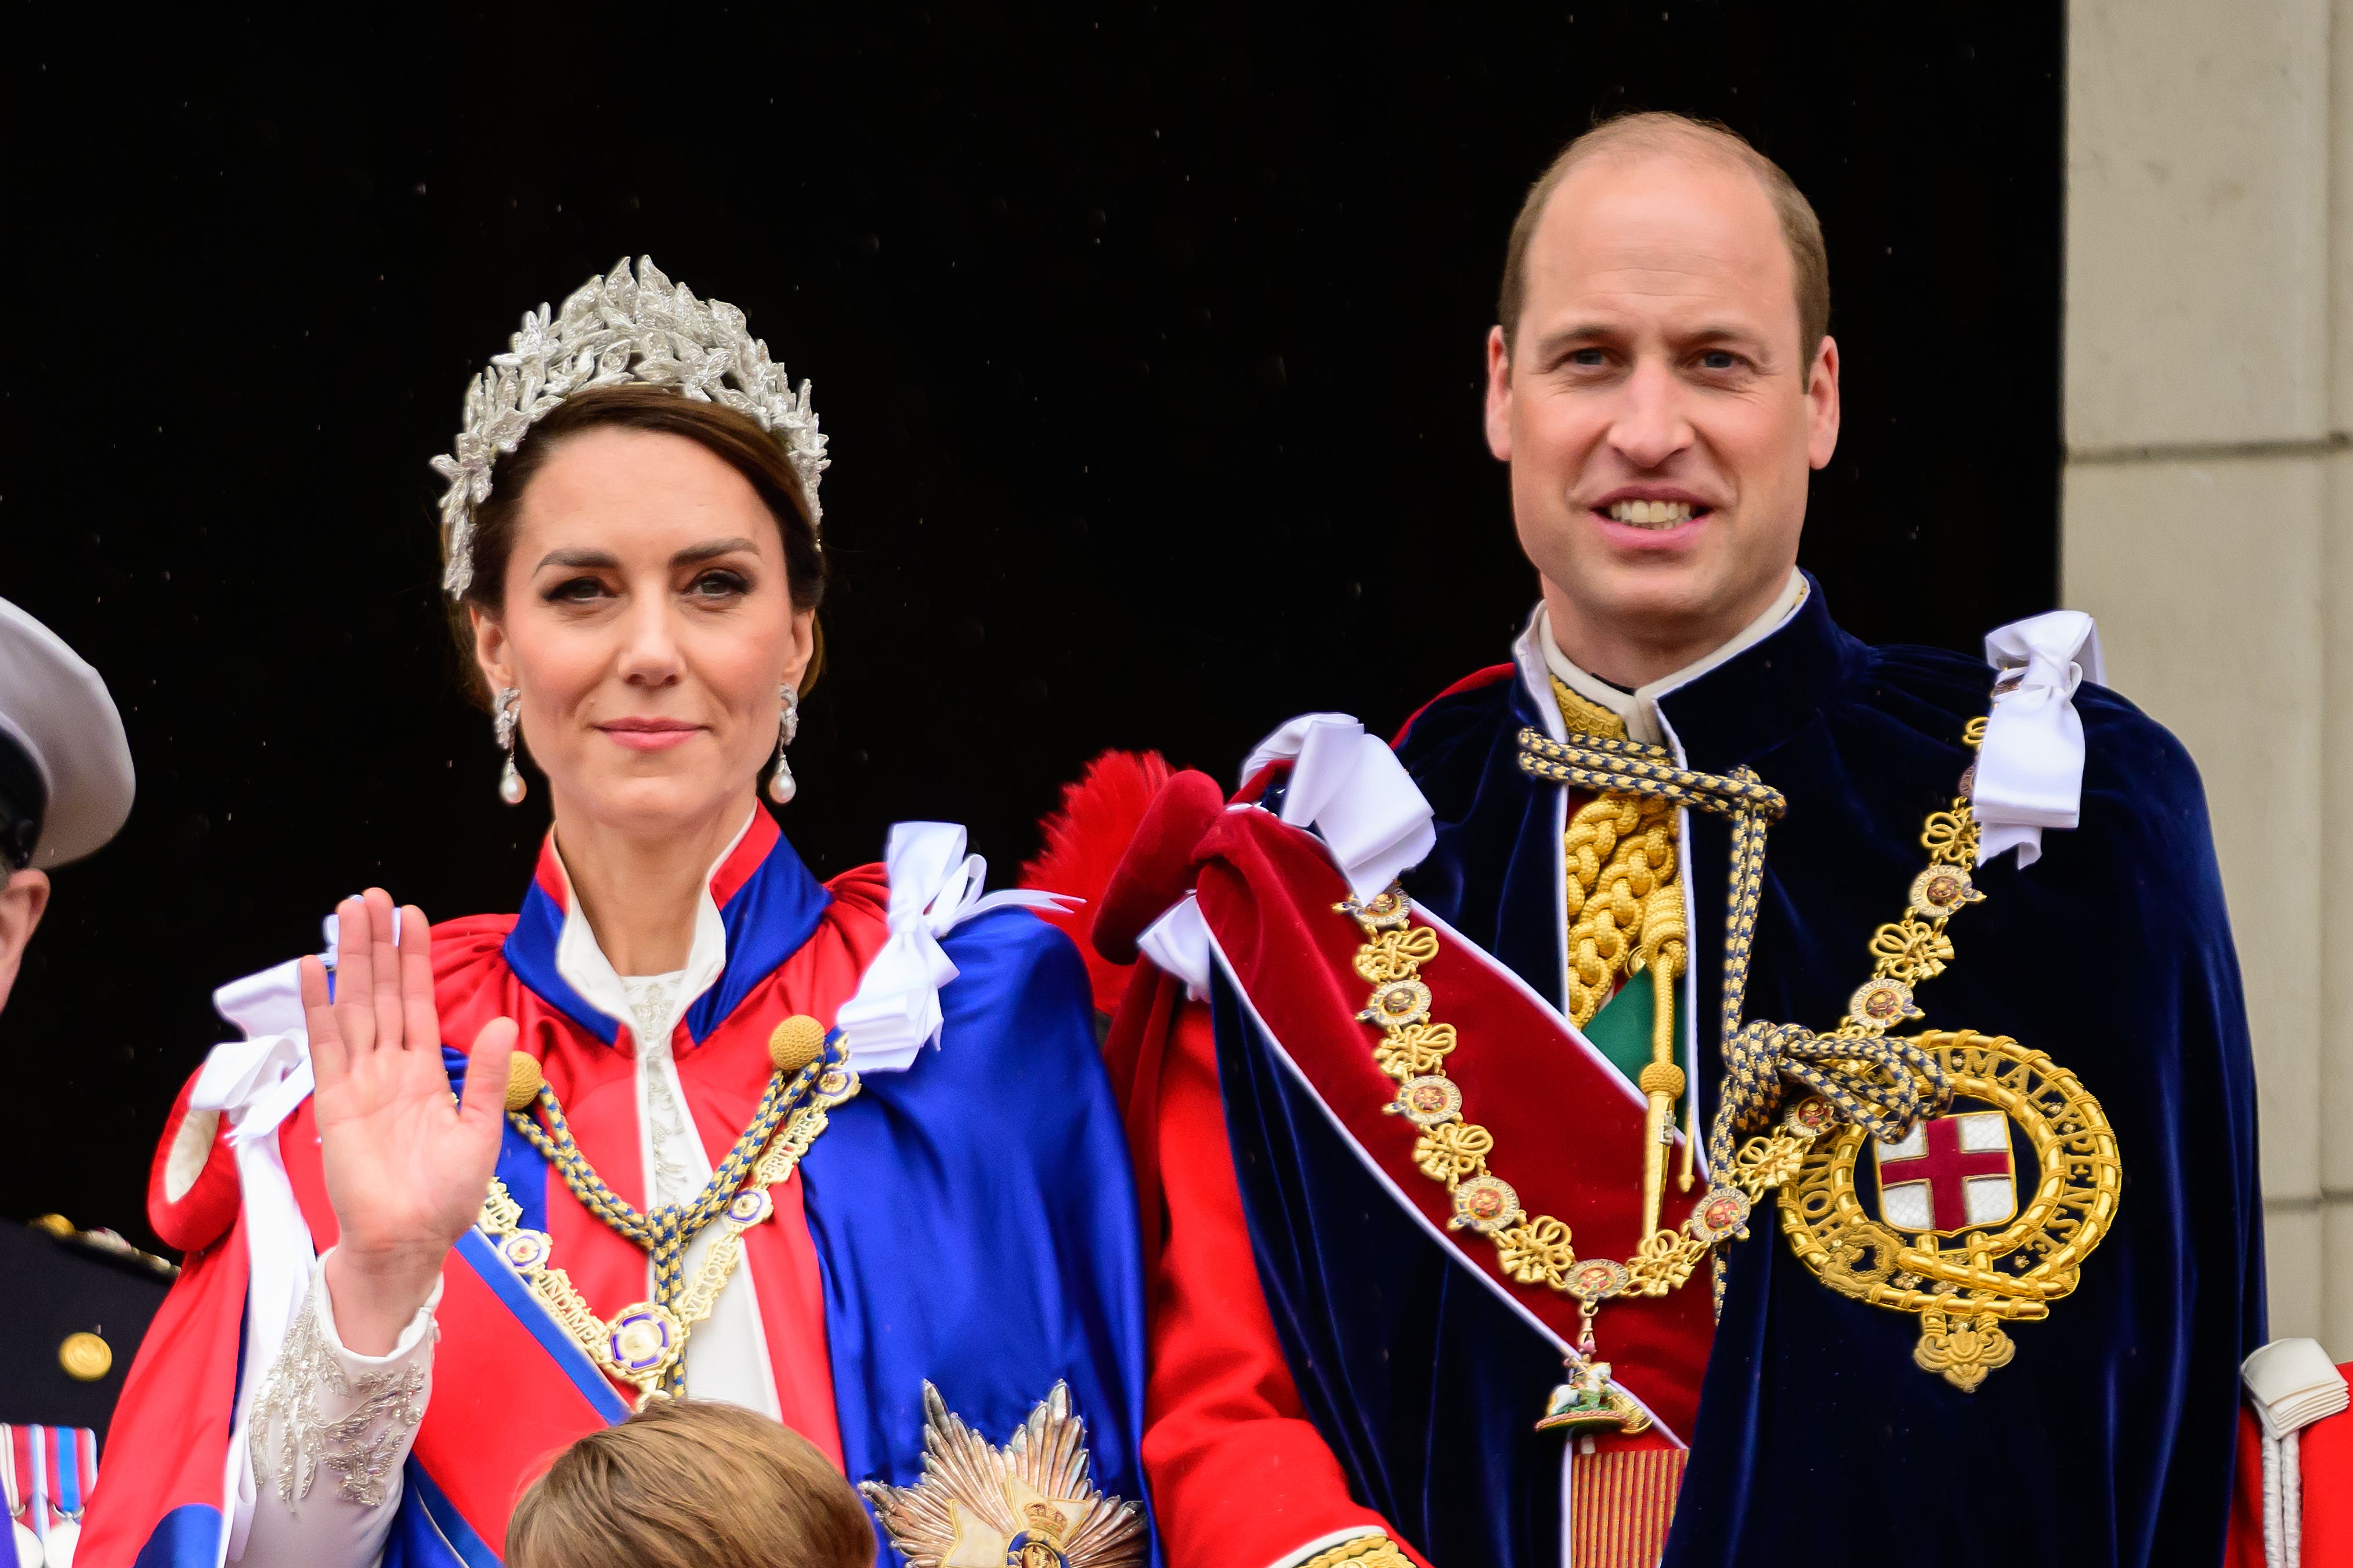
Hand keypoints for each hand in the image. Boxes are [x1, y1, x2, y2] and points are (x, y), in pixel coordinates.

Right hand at [302, 888, 516, 1353]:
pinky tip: (310, 969)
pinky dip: (317, 1006)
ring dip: (348, 960)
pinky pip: (325, 1045)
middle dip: (377, 944)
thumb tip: (504, 1022)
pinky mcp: (334, 1101)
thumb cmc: (446, 1197)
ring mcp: (359, 1081)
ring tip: (345, 913)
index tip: (411, 916)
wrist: (410, 1242)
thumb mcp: (480, 1130)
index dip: (414, 960)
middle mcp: (390, 1069)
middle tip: (370, 896)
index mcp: (426, 1073)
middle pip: (382, 993)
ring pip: (354, 1007)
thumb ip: (488, 1076)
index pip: (418, 1003)